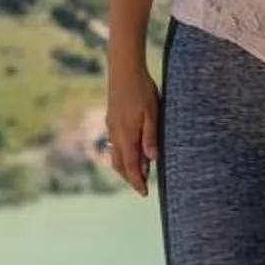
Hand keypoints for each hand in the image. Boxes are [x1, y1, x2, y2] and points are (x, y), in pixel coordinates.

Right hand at [104, 66, 160, 194]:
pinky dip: (122, 154)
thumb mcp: (152, 113)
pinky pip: (115, 144)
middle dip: (130, 178)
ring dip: (124, 167)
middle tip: (141, 188)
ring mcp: (112, 127)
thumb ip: (150, 136)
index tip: (144, 193)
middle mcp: (116, 134)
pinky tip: (130, 152)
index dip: (137, 181)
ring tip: (137, 174)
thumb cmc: (142, 90)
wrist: (124, 71)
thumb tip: (151, 159)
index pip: (131, 166)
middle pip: (120, 164)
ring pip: (115, 154)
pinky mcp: (112, 120)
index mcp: (126, 135)